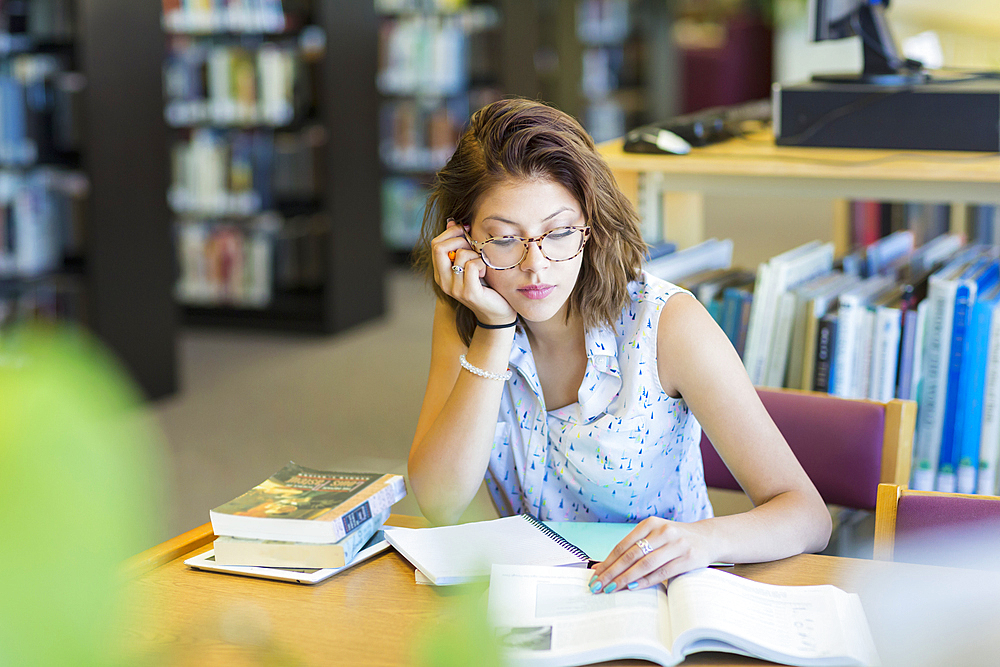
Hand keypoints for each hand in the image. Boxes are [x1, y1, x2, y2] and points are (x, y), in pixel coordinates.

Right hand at [431, 219, 516, 325]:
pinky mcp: (468, 292)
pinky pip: (472, 265)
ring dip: (475, 254)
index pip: (436, 244)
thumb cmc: (486, 285)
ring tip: (482, 265)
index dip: (451, 233)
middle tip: (474, 247)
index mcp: (440, 274)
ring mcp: (454, 288)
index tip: (466, 231)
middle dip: (460, 240)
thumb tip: (451, 221)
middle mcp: (443, 281)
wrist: (497, 312)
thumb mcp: (470, 262)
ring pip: (460, 254)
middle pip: (440, 247)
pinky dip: (482, 263)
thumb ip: (459, 245)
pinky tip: (485, 272)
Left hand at [588, 517, 712, 592]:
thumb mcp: (656, 535)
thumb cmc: (676, 539)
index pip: (623, 545)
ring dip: (626, 578)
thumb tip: (606, 566)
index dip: (608, 561)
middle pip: (631, 555)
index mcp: (651, 524)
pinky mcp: (687, 558)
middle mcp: (663, 531)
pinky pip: (662, 572)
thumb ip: (635, 547)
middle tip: (598, 585)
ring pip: (645, 564)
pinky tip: (633, 587)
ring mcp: (676, 544)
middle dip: (612, 572)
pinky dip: (646, 581)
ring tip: (612, 588)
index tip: (595, 574)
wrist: (708, 538)